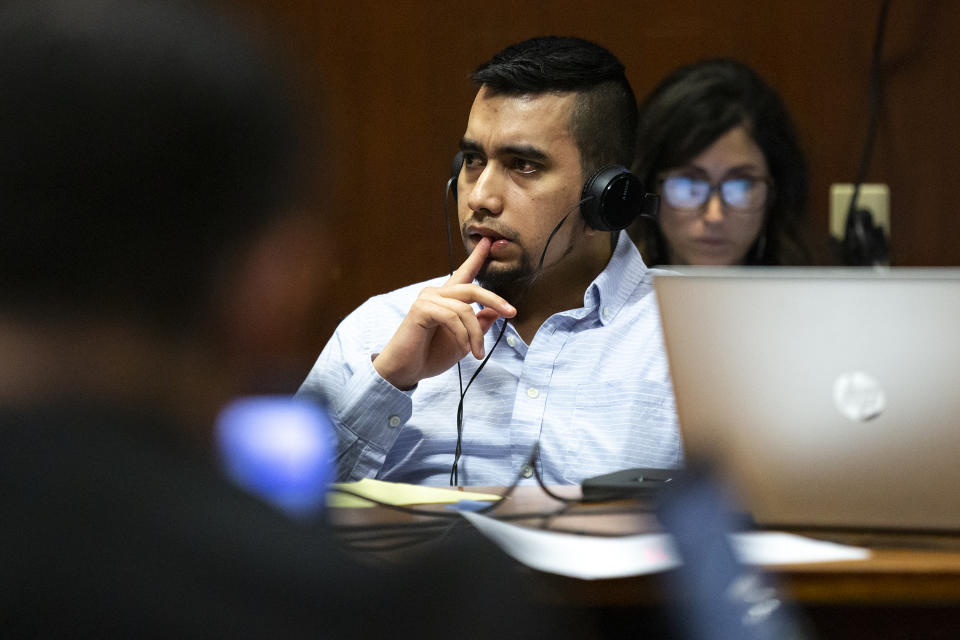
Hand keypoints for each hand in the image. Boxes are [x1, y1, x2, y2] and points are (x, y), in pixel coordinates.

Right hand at [372, 237, 515, 389]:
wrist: (405, 371)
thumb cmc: (430, 356)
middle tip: (512, 313)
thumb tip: (495, 312)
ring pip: (465, 309)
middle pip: (472, 289)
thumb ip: (478, 326)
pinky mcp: (421, 309)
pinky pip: (452, 317)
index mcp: (446, 300)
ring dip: (476, 334)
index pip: (464, 274)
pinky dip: (463, 336)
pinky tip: (464, 349)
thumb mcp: (463, 342)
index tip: (488, 241)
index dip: (477, 258)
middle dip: (495, 300)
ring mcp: (427, 299)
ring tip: (477, 352)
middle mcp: (436, 294)